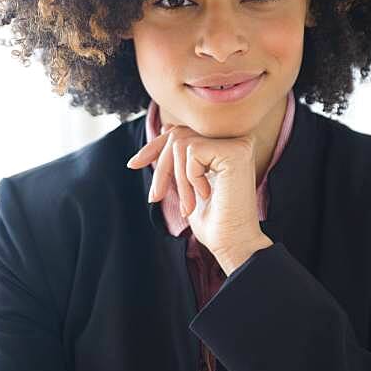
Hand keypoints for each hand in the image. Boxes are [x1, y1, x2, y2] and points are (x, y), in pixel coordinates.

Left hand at [126, 122, 270, 271]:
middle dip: (161, 169)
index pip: (181, 133)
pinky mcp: (235, 150)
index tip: (132, 165)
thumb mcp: (188, 183)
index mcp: (224, 145)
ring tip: (189, 205)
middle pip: (178, 136)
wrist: (232, 242)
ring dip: (177, 179)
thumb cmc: (213, 220)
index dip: (153, 148)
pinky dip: (190, 176)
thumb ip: (182, 158)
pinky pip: (192, 151)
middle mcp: (234, 139)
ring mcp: (237, 143)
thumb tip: (166, 128)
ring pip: (182, 144)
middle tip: (156, 197)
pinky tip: (206, 194)